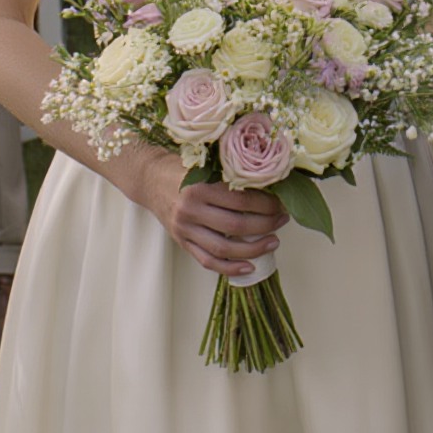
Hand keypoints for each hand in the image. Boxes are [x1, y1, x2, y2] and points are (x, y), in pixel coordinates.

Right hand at [137, 157, 286, 278]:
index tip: (281, 203)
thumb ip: (229, 174)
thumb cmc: (182, 168)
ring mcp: (185, 229)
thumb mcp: (203, 164)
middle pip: (235, 225)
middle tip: (282, 220)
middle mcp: (191, 209)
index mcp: (199, 185)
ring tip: (273, 243)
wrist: (149, 179)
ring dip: (253, 249)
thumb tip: (269, 184)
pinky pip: (208, 261)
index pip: (240, 199)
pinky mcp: (182, 243)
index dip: (265, 204)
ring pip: (224, 248)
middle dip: (265, 225)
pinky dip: (230, 268)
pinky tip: (249, 266)